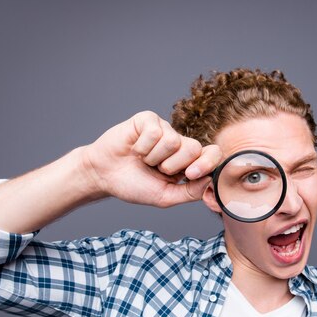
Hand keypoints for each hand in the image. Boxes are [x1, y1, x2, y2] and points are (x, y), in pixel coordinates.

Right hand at [82, 111, 221, 206]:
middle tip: (157, 170)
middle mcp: (179, 143)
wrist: (104, 175)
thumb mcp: (165, 196)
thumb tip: (210, 181)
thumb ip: (190, 192)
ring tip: (143, 160)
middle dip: (173, 165)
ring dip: (154, 157)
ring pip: (173, 140)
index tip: (190, 175)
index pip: (212, 154)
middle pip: (194, 147)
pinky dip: (142, 147)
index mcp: (187, 162)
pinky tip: (134, 149)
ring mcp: (164, 129)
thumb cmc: (134, 185)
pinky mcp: (149, 120)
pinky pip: (155, 131)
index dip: (207, 163)